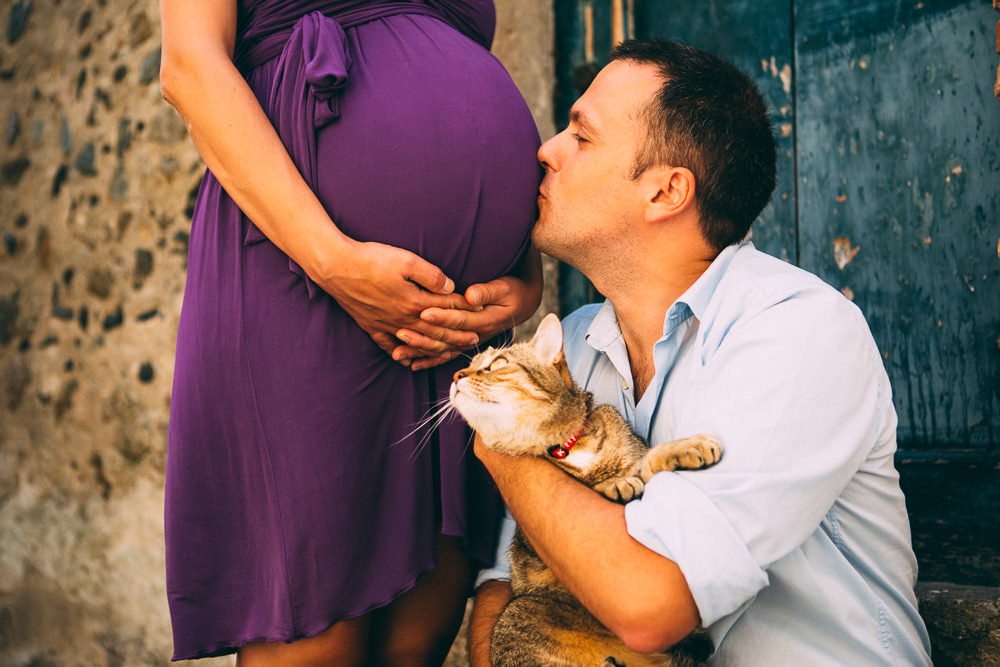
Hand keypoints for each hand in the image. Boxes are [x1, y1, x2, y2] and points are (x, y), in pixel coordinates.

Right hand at [312, 239, 479, 360]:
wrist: (335, 267)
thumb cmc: (371, 259)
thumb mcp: (405, 260)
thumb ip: (430, 275)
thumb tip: (451, 287)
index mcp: (414, 302)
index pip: (446, 308)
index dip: (465, 308)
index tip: (481, 310)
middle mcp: (402, 318)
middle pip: (435, 331)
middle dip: (457, 335)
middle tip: (475, 340)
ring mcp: (386, 325)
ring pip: (416, 342)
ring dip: (435, 348)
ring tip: (449, 352)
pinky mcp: (370, 325)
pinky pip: (389, 345)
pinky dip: (401, 354)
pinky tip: (407, 360)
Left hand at [392, 248, 543, 370]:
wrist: (522, 304)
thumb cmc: (513, 291)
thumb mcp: (505, 287)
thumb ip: (487, 291)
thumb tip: (471, 295)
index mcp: (486, 320)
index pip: (460, 320)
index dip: (443, 317)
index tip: (424, 313)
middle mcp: (476, 335)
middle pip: (446, 339)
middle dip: (423, 337)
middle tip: (401, 332)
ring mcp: (470, 342)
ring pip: (442, 351)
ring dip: (420, 353)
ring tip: (398, 354)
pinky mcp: (465, 344)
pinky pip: (445, 356)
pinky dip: (429, 361)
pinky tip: (412, 365)